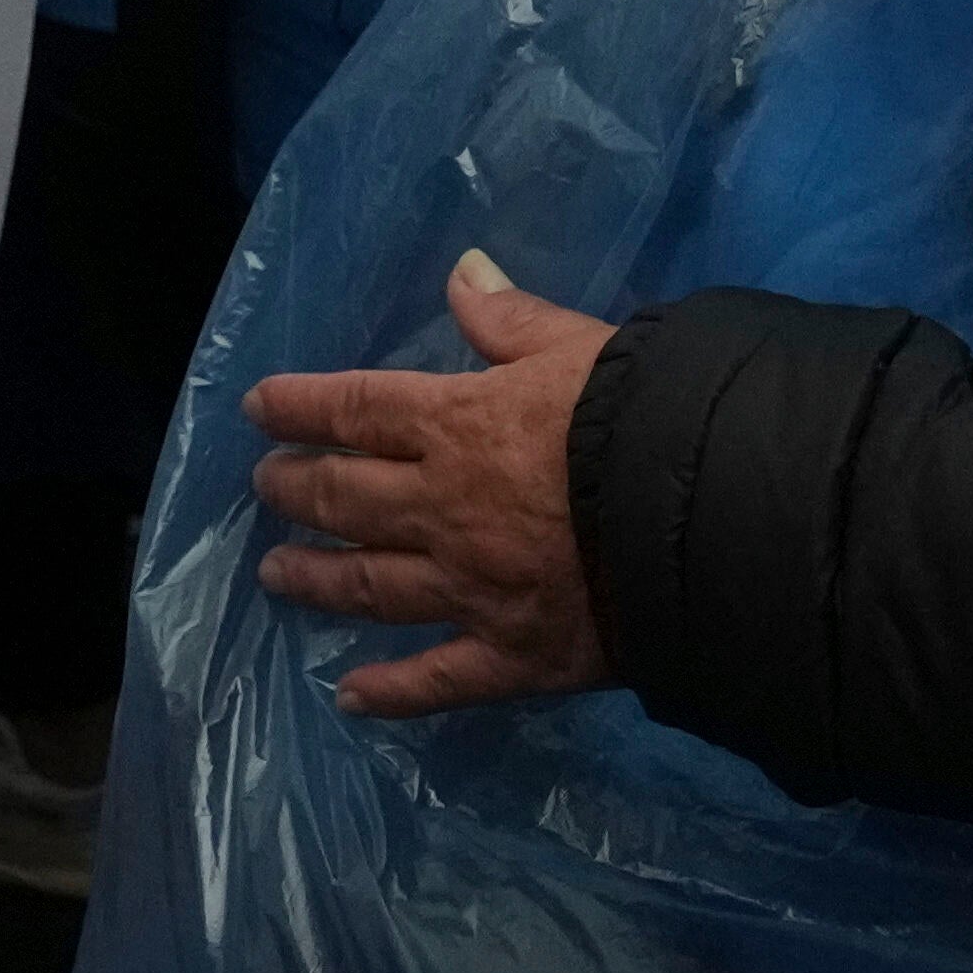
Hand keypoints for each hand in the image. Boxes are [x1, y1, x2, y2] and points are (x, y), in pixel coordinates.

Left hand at [246, 253, 612, 713]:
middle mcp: (443, 511)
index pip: (355, 409)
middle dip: (295, 491)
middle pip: (345, 499)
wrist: (714, 518)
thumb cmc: (650, 419)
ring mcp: (470, 590)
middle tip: (266, 487)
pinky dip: (391, 693)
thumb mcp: (585, 346)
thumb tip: (462, 274)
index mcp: (456, 427)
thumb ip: (514, 320)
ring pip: (369, 587)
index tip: (258, 407)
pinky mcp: (512, 656)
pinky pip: (437, 680)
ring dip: (315, 580)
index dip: (299, 406)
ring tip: (277, 574)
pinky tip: (349, 698)